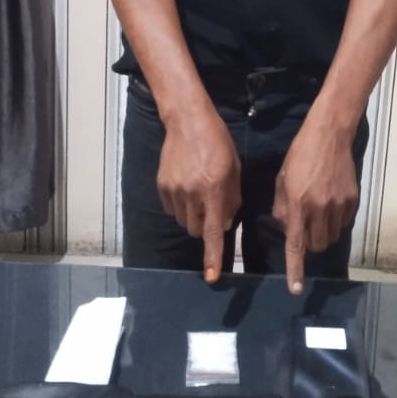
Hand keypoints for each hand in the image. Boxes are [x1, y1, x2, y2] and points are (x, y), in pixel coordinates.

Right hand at [157, 107, 241, 282]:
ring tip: (198, 193)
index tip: (211, 277)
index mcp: (214, 189)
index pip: (213, 232)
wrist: (187, 120)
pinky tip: (185, 186)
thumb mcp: (234, 169)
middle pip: (197, 230)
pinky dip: (180, 206)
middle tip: (212, 207)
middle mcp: (192, 193)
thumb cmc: (218, 142)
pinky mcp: (162, 186)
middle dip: (205, 226)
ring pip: (184, 221)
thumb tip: (226, 223)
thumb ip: (232, 198)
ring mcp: (174, 190)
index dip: (213, 256)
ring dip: (193, 216)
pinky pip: (171, 209)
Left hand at [272, 120, 358, 294]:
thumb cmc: (300, 155)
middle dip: (308, 244)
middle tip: (304, 226)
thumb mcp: (282, 180)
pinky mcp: (353, 201)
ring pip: (331, 237)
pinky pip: (343, 223)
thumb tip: (287, 228)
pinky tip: (330, 202)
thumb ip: (283, 207)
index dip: (296, 269)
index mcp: (298, 204)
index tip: (296, 289)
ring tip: (317, 212)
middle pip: (316, 246)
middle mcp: (319, 209)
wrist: (330, 135)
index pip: (296, 245)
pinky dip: (335, 220)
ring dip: (322, 233)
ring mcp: (339, 205)